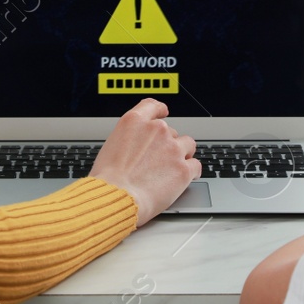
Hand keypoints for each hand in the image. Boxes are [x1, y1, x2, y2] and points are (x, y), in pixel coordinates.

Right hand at [88, 98, 200, 227]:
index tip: (163, 113)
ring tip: (175, 167)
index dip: (160, 110)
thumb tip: (135, 148)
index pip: (153, 106)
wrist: (116, 197)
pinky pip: (196, 166)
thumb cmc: (107, 179)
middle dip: (167, 144)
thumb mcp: (110, 147)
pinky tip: (189, 176)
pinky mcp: (183, 169)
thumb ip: (128, 141)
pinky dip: (193, 171)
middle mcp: (156, 130)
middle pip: (171, 132)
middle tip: (159, 160)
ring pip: (188, 145)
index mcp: (135, 122)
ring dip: (183, 154)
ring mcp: (172, 149)